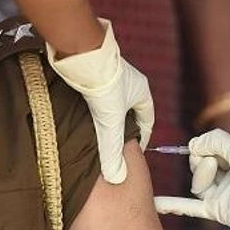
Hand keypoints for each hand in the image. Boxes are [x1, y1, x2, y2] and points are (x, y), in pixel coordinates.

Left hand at [47, 18, 153, 183]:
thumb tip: (116, 175)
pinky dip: (92, 105)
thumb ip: (112, 150)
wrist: (82, 54)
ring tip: (97, 131)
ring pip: (111, 102)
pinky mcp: (94, 72)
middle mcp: (129, 82)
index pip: (147, 119)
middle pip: (129, 111)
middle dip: (123, 127)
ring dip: (106, 115)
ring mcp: (112, 75)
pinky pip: (97, 93)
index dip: (142, 137)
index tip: (133, 150)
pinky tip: (82, 114)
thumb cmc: (103, 83)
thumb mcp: (110, 123)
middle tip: (114, 143)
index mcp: (142, 92)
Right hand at [154, 129, 229, 229]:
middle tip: (213, 161)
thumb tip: (193, 144)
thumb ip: (216, 141)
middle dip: (202, 160)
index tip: (205, 146)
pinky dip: (172, 206)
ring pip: (196, 182)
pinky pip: (189, 207)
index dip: (203, 147)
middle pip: (198, 164)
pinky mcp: (215, 209)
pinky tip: (156, 204)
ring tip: (213, 174)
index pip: (207, 149)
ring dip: (201, 176)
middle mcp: (224, 176)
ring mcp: (218, 193)